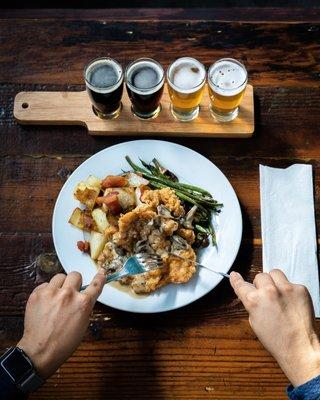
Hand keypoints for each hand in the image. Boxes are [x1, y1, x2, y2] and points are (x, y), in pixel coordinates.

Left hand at [17, 268, 105, 378]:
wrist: (39, 352)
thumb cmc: (64, 343)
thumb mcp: (83, 324)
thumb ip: (84, 307)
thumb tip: (83, 296)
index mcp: (83, 303)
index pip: (96, 285)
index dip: (100, 278)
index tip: (101, 272)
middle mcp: (68, 294)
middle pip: (75, 275)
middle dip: (74, 283)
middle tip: (70, 292)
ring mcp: (50, 293)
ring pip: (59, 277)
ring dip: (60, 285)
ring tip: (56, 297)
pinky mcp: (36, 294)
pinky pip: (45, 285)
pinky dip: (47, 291)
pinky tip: (45, 303)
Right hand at [230, 269, 319, 386]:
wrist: (300, 348)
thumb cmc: (277, 340)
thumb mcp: (254, 322)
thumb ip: (252, 304)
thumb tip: (251, 293)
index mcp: (254, 300)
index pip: (241, 284)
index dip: (236, 279)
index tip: (234, 275)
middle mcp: (269, 291)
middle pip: (260, 276)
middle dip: (262, 285)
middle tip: (267, 296)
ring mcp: (286, 289)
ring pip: (275, 273)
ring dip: (275, 281)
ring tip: (279, 294)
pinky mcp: (300, 289)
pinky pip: (291, 282)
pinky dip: (290, 290)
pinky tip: (292, 303)